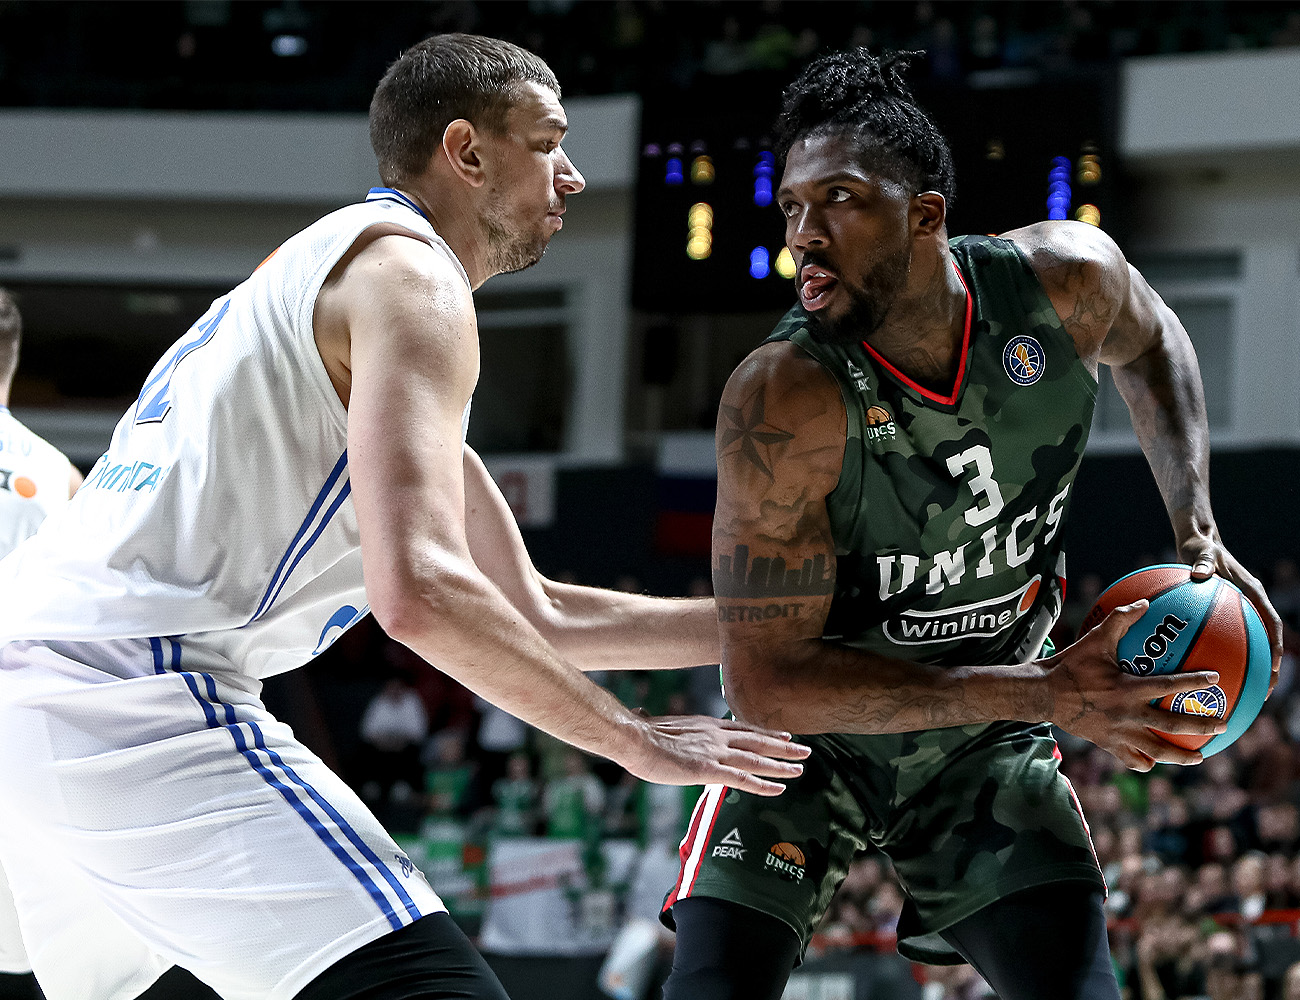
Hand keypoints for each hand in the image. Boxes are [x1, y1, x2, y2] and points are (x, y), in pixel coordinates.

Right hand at [620, 715, 810, 795]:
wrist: (633, 739)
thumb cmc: (637, 734)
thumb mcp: (650, 724)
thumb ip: (653, 721)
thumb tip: (640, 714)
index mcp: (706, 725)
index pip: (743, 728)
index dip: (765, 733)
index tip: (782, 735)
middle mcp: (716, 735)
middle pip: (757, 740)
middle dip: (783, 746)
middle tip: (804, 750)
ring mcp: (715, 752)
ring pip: (756, 759)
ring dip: (781, 764)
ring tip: (800, 768)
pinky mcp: (709, 770)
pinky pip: (743, 779)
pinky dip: (763, 784)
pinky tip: (779, 789)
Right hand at [1042, 601, 1225, 770]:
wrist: (1043, 693)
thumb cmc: (1070, 664)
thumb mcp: (1094, 640)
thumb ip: (1121, 621)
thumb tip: (1144, 603)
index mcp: (1128, 689)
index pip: (1169, 685)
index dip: (1194, 681)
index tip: (1216, 679)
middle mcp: (1127, 714)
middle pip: (1172, 726)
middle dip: (1201, 727)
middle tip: (1223, 726)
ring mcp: (1118, 732)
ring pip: (1156, 750)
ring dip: (1180, 755)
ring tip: (1198, 758)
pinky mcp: (1106, 744)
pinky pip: (1130, 759)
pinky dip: (1145, 763)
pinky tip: (1154, 763)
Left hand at [1181, 535, 1283, 695]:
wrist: (1198, 542)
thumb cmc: (1200, 547)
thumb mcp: (1201, 552)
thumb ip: (1202, 562)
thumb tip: (1199, 574)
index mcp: (1251, 590)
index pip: (1270, 620)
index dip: (1275, 643)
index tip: (1275, 664)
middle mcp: (1250, 601)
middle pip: (1266, 638)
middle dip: (1270, 666)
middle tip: (1266, 690)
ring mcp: (1240, 608)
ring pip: (1251, 641)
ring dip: (1251, 665)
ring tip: (1245, 691)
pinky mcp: (1227, 612)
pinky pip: (1227, 636)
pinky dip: (1224, 652)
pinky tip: (1208, 671)